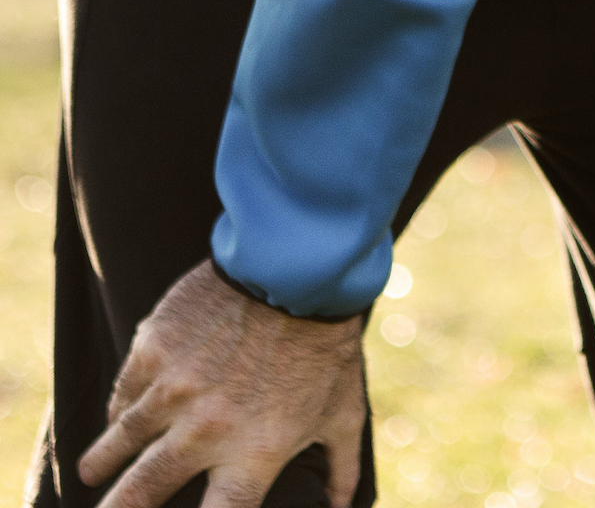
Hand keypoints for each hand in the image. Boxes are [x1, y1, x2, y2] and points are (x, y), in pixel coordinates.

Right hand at [77, 261, 367, 507]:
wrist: (302, 268)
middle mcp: (206, 430)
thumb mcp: (345, 409)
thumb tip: (342, 505)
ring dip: (103, 461)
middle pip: (141, 495)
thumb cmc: (327, 344)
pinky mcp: (154, 349)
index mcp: (254, 453)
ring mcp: (174, 389)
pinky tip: (118, 415)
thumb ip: (342, 464)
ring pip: (119, 443)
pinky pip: (125, 391)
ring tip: (91, 472)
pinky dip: (121, 406)